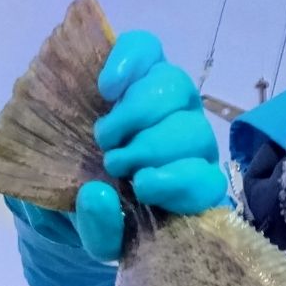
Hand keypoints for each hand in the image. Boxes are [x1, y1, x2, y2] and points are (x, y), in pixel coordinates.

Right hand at [73, 31, 228, 261]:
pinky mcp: (147, 64)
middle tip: (113, 164)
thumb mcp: (100, 236)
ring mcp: (172, 97)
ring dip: (135, 114)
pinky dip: (127, 63)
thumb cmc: (105, 208)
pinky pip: (147, 49)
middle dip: (148, 149)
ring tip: (105, 136)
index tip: (141, 186)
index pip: (207, 181)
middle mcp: (192, 140)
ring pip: (174, 88)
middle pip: (192, 132)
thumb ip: (101, 230)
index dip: (179, 181)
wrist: (77, 172)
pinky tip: (107, 88)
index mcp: (190, 186)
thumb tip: (99, 195)